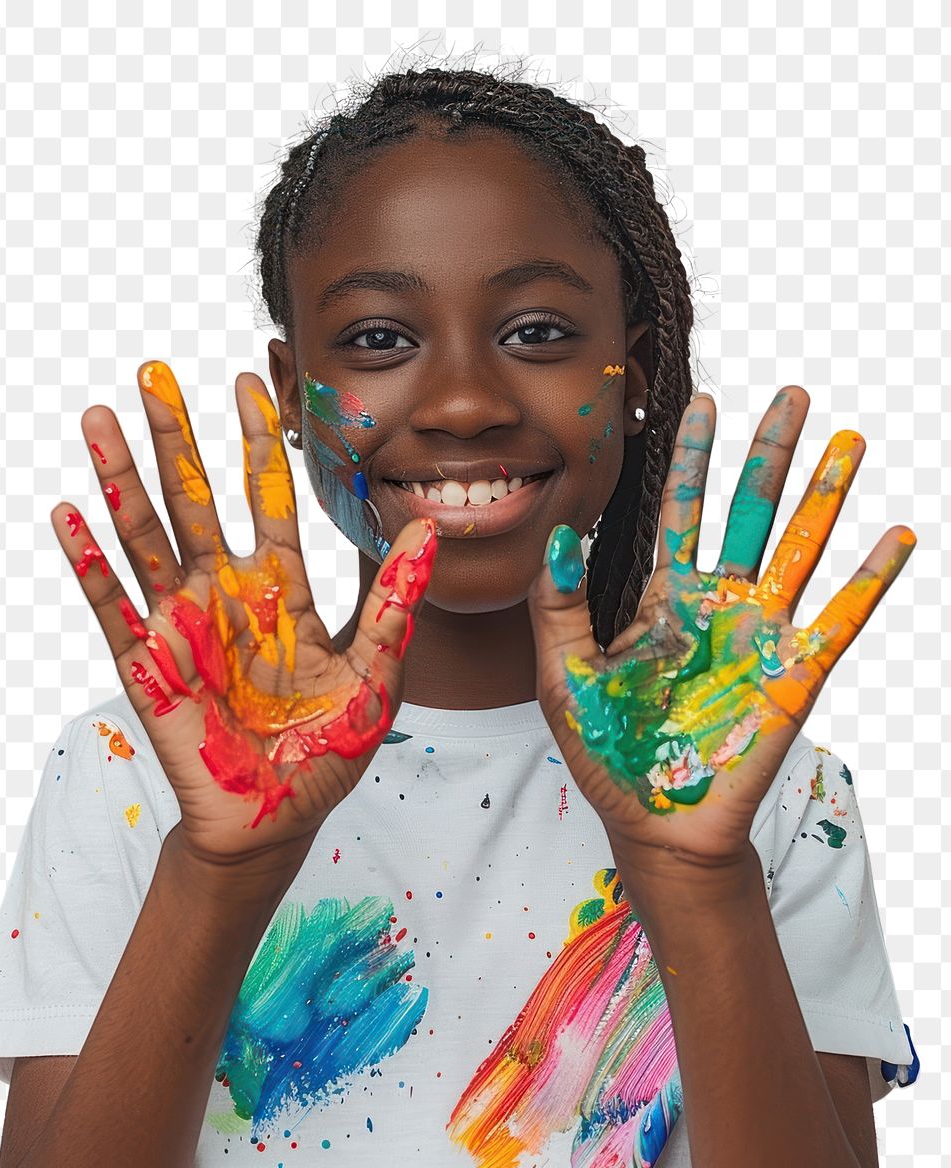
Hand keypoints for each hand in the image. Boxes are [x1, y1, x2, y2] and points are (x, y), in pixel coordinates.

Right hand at [52, 361, 436, 870]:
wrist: (277, 820)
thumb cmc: (327, 749)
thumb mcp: (376, 671)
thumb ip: (395, 600)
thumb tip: (429, 526)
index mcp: (280, 591)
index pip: (267, 499)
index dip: (259, 442)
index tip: (252, 381)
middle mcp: (226, 595)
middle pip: (195, 500)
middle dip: (175, 437)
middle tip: (154, 373)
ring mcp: (181, 625)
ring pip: (146, 536)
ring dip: (121, 477)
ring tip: (99, 417)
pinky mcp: (147, 664)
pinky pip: (113, 605)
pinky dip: (90, 560)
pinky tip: (68, 512)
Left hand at [528, 387, 914, 874]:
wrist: (654, 823)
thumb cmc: (607, 752)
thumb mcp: (566, 674)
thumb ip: (560, 605)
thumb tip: (556, 532)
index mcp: (663, 599)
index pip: (680, 513)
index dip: (692, 460)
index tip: (701, 404)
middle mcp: (717, 605)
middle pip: (748, 513)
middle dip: (768, 455)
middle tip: (793, 395)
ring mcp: (760, 636)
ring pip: (797, 550)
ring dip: (824, 497)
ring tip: (849, 442)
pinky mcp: (794, 675)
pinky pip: (839, 619)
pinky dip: (869, 580)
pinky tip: (894, 536)